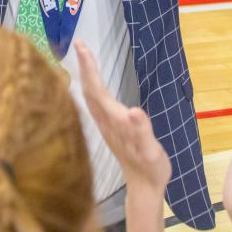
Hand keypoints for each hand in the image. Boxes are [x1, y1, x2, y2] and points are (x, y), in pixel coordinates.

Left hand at [76, 41, 170, 204]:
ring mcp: (105, 127)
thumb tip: (134, 111)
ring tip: (83, 58)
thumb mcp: (151, 151)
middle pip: (89, 90)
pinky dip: (91, 88)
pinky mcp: (108, 130)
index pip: (97, 90)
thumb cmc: (150, 168)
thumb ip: (142, 130)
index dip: (89, 68)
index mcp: (114, 122)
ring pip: (89, 97)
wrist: (144, 187)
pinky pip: (94, 104)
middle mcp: (105, 122)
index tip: (82, 46)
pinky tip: (92, 86)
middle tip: (80, 44)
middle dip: (84, 67)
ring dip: (86, 76)